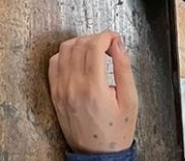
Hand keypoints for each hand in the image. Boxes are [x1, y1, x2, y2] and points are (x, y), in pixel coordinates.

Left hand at [48, 34, 138, 154]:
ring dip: (80, 43)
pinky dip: (65, 54)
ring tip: (93, 50)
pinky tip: (77, 58)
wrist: (98, 156)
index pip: (95, 46)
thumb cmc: (115, 133)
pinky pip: (54, 63)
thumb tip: (118, 45)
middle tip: (107, 44)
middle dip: (96, 38)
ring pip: (64, 49)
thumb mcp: (130, 102)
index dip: (106, 36)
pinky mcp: (55, 93)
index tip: (114, 38)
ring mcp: (61, 89)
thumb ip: (124, 69)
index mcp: (94, 88)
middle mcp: (74, 86)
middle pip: (80, 44)